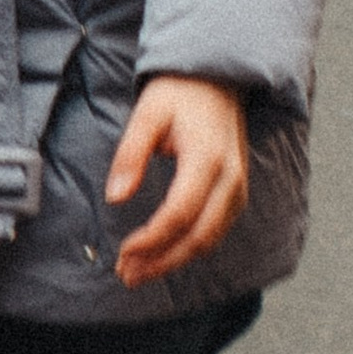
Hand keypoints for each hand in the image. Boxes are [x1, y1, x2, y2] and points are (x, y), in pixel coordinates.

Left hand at [105, 75, 247, 288]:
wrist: (216, 78)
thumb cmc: (178, 93)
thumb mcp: (147, 114)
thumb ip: (130, 155)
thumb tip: (114, 199)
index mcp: (207, 158)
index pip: (179, 213)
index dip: (151, 240)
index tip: (123, 252)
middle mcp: (230, 179)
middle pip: (198, 237)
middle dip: (161, 261)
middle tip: (126, 275)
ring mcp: (238, 188)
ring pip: (210, 240)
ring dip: (174, 260)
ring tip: (139, 271)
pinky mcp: (236, 193)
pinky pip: (216, 231)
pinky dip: (190, 249)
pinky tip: (164, 255)